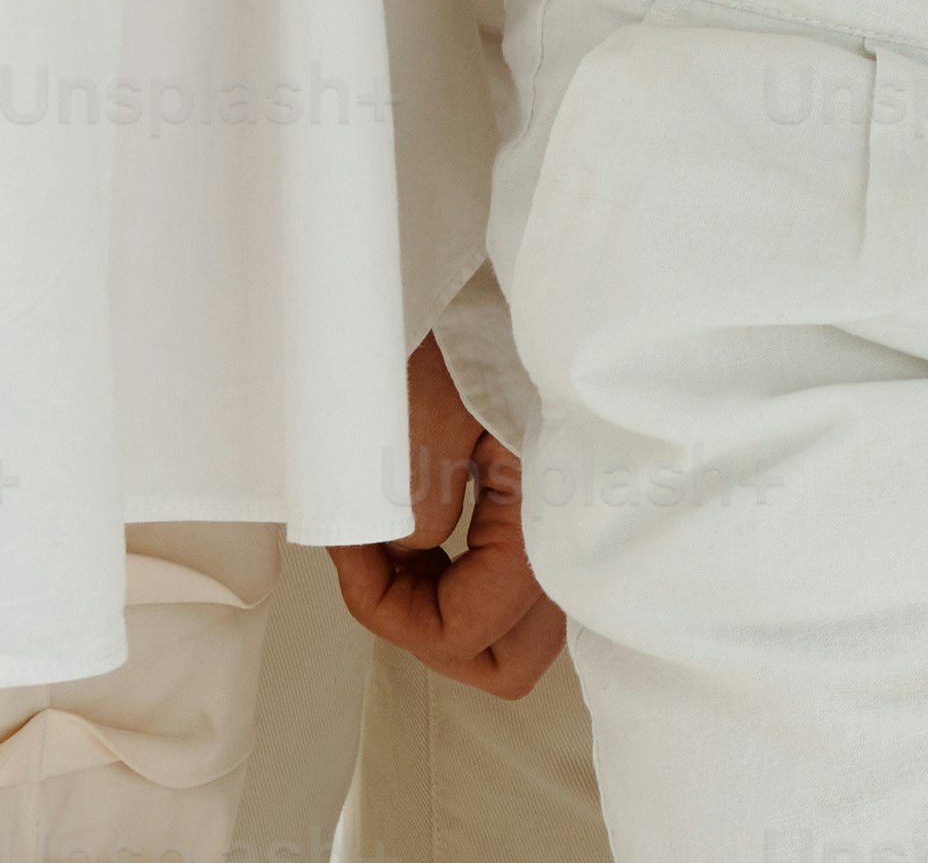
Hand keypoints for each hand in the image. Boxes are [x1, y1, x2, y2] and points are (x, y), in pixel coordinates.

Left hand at [325, 335, 569, 700]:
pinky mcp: (566, 509)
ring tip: (403, 549)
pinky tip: (439, 529)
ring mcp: (577, 527)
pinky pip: (524, 585)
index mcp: (548, 516)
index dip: (388, 609)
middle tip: (382, 573)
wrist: (530, 268)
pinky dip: (473, 578)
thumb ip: (410, 508)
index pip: (462, 631)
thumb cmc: (474, 322)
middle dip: (431, 632)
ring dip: (452, 609)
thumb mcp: (418, 408)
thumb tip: (408, 561)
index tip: (350, 546)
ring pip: (517, 632)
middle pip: (506, 659)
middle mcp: (577, 538)